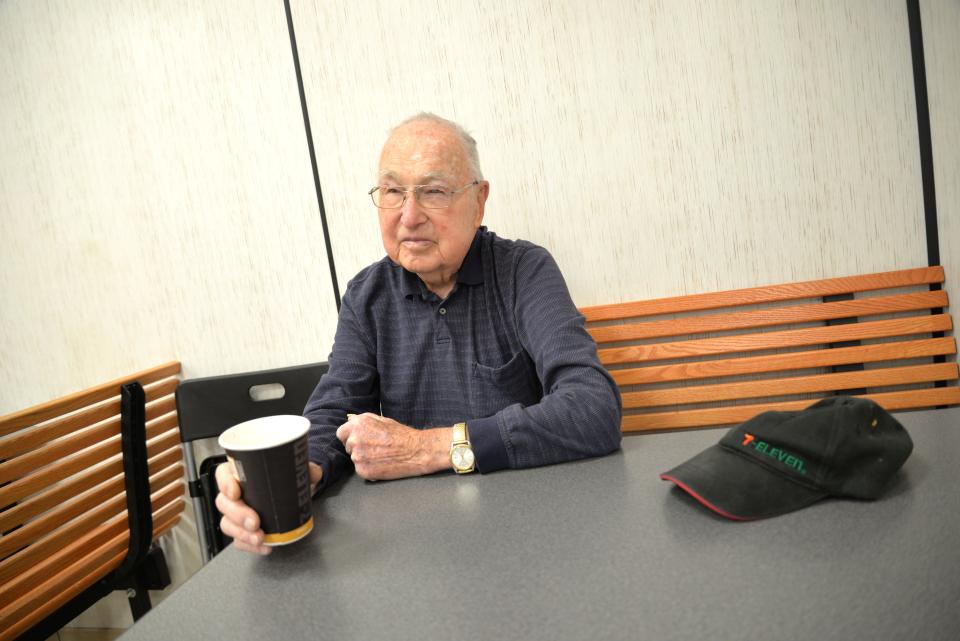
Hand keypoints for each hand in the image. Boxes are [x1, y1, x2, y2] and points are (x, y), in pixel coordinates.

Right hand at [215, 459, 321, 554]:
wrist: (295, 494)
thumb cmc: (287, 478)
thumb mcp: (298, 468)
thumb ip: (306, 468)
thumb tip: (313, 473)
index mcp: (242, 471)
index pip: (223, 474)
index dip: (224, 483)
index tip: (235, 492)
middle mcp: (236, 492)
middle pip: (224, 503)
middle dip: (238, 515)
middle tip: (254, 521)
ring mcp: (237, 513)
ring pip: (228, 524)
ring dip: (242, 533)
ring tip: (259, 537)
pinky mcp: (243, 529)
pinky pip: (239, 540)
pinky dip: (249, 545)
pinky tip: (264, 546)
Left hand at [336, 413, 450, 480]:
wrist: (416, 451)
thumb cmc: (402, 435)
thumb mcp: (382, 420)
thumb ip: (364, 421)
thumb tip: (351, 420)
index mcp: (358, 424)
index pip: (341, 433)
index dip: (350, 436)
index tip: (359, 440)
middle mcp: (354, 439)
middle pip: (347, 446)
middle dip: (357, 448)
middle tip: (374, 449)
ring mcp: (357, 456)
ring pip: (354, 459)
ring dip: (364, 458)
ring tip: (381, 456)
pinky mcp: (362, 470)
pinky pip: (360, 470)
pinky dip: (369, 469)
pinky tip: (382, 464)